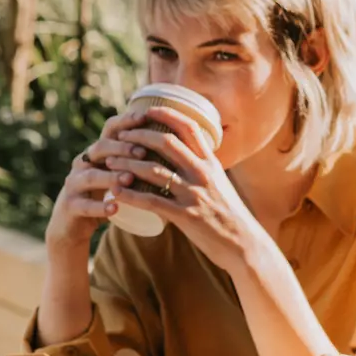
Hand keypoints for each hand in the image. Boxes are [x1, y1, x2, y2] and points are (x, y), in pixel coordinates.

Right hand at [43, 110, 150, 253]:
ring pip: (90, 176)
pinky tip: (114, 209)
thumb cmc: (103, 195)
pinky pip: (84, 206)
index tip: (146, 118)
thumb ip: (136, 160)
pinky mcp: (70, 207)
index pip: (110, 130)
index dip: (126, 122)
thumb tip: (174, 142)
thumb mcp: (116, 174)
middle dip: (121, 148)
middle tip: (143, 152)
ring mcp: (74, 185)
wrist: (72, 225)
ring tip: (129, 179)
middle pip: (99, 149)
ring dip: (111, 176)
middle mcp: (83, 163)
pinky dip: (100, 207)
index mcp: (97, 152)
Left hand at [103, 106, 266, 275]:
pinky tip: (115, 192)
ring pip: (154, 170)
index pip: (189, 127)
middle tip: (121, 136)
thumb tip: (187, 155)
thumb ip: (203, 169)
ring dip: (127, 163)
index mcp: (212, 163)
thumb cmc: (230, 215)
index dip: (166, 115)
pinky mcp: (186, 216)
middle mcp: (203, 173)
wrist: (245, 244)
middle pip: (166, 143)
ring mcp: (194, 194)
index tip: (146, 110)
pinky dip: (130, 195)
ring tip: (109, 161)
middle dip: (139, 135)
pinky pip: (151, 201)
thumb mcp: (221, 183)